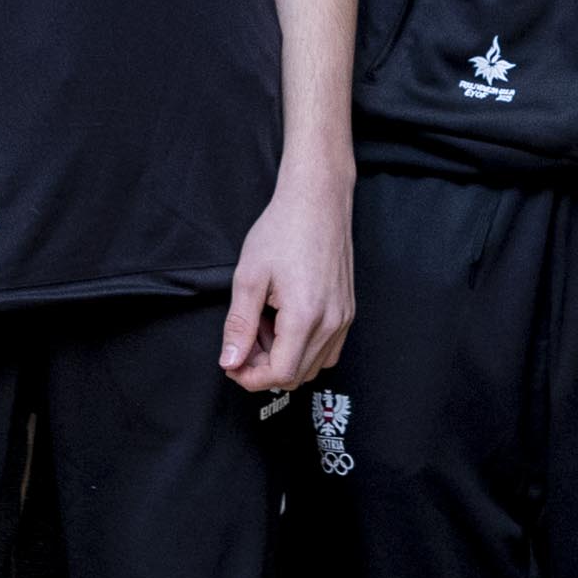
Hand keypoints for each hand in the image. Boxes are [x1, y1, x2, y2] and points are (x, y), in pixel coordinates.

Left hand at [221, 164, 352, 392]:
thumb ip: (238, 325)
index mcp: (306, 316)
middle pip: (296, 375)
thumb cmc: (283, 229)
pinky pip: (327, 349)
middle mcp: (332, 322)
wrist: (317, 200)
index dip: (251, 378)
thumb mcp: (249, 276)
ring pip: (313, 366)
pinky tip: (284, 322)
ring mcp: (344, 317)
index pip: (280, 374)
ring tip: (264, 325)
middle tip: (243, 338)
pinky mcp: (348, 310)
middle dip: (263, 368)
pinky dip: (303, 348)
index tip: (231, 364)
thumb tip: (230, 362)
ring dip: (284, 358)